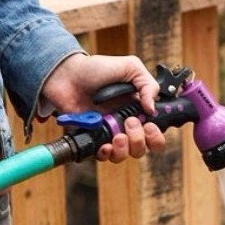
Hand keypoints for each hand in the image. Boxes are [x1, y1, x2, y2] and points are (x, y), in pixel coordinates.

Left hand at [41, 53, 165, 162]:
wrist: (68, 75)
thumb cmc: (97, 69)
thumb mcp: (131, 68)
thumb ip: (148, 85)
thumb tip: (152, 110)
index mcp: (137, 109)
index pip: (153, 132)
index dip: (156, 135)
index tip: (149, 125)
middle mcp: (124, 124)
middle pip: (141, 148)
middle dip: (140, 140)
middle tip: (130, 122)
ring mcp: (107, 133)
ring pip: (124, 155)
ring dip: (125, 148)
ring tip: (117, 135)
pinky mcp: (91, 139)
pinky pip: (103, 156)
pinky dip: (106, 153)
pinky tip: (104, 145)